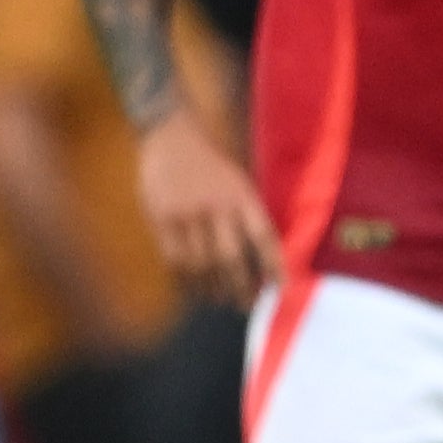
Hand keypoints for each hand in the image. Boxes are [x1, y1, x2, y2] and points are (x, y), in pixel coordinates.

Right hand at [136, 117, 280, 304]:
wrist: (171, 137)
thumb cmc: (211, 165)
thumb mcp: (238, 181)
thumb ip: (246, 214)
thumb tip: (261, 259)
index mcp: (242, 195)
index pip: (264, 237)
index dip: (274, 265)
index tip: (280, 289)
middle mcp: (216, 206)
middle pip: (231, 257)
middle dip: (240, 286)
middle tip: (246, 304)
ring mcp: (187, 213)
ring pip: (201, 263)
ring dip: (212, 287)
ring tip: (220, 300)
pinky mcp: (161, 218)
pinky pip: (174, 259)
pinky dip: (185, 280)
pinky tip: (193, 290)